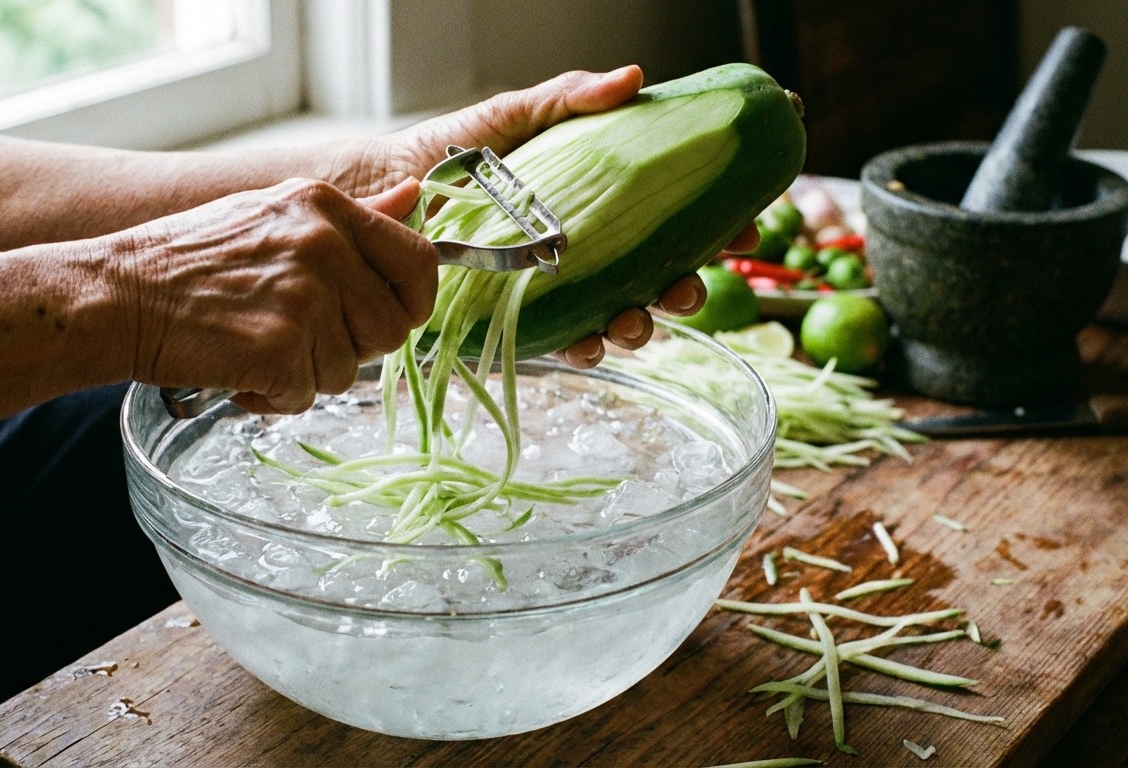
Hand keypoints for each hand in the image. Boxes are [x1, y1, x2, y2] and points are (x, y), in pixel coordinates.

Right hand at [115, 178, 434, 413]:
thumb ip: (350, 216)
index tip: (389, 317)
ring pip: (348, 371)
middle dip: (354, 349)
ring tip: (255, 347)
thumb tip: (415, 196)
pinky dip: (274, 397)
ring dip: (306, 375)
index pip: (420, 261)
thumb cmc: (189, 262)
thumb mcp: (274, 214)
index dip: (413, 302)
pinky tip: (238, 371)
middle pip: (392, 328)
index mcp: (325, 206)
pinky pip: (307, 396)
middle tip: (302, 340)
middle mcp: (322, 245)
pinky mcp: (280, 348)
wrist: (115, 295)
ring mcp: (303, 298)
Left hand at [353, 65, 756, 367]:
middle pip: (659, 274)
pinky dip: (586, 346)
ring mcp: (558, 287)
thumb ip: (568, 98)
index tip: (744, 224)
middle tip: (688, 285)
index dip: (716, 224)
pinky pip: (567, 341)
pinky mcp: (522, 319)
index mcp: (598, 200)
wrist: (384, 193)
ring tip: (635, 320)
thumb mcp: (512, 117)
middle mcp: (587, 248)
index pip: (672, 214)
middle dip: (686, 288)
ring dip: (643, 326)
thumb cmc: (448, 153)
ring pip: (622, 315)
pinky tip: (590, 340)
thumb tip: (634, 78)